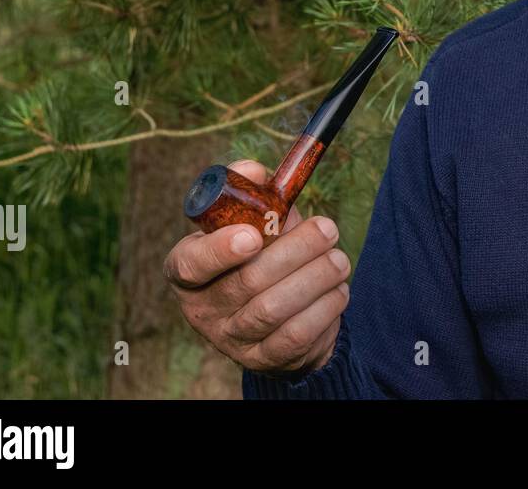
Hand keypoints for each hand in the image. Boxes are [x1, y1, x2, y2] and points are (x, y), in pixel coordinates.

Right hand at [163, 159, 350, 377]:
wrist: (282, 315)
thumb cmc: (264, 254)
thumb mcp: (256, 221)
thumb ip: (253, 193)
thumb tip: (252, 169)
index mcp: (187, 269)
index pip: (189, 264)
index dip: (219, 250)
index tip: (254, 235)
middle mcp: (202, 308)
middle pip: (247, 281)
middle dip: (296, 251)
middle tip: (328, 229)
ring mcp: (230, 339)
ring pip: (274, 309)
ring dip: (316, 277)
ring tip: (339, 259)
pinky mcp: (262, 359)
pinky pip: (295, 335)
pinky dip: (324, 308)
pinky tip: (338, 289)